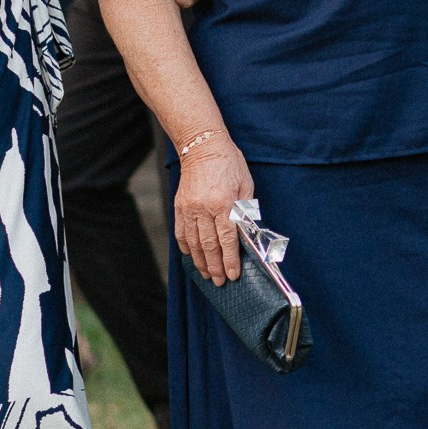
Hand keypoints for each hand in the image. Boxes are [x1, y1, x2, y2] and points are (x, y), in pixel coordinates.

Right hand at [172, 134, 253, 285]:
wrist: (202, 146)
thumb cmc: (229, 164)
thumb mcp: (245, 185)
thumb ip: (244, 211)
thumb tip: (248, 235)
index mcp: (223, 203)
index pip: (227, 239)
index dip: (230, 260)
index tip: (234, 274)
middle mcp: (203, 208)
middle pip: (209, 246)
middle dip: (216, 267)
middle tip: (221, 282)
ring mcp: (188, 209)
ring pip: (194, 243)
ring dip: (201, 262)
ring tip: (208, 275)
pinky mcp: (179, 207)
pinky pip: (182, 233)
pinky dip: (187, 248)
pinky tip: (192, 258)